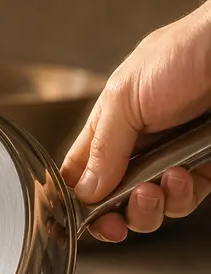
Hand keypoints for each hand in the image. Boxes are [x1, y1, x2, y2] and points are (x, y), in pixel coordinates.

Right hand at [61, 0, 210, 241]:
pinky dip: (182, 195)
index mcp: (107, 126)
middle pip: (112, 200)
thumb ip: (102, 149)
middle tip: (115, 220)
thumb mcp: (124, 98)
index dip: (75, 200)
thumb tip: (84, 193)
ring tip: (154, 188)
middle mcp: (136, 146)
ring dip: (149, 208)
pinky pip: (186, 198)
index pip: (79, 174)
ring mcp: (170, 158)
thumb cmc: (183, 52)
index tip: (76, 221)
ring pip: (150, 207)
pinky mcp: (203, 166)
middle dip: (113, 216)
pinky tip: (183, 175)